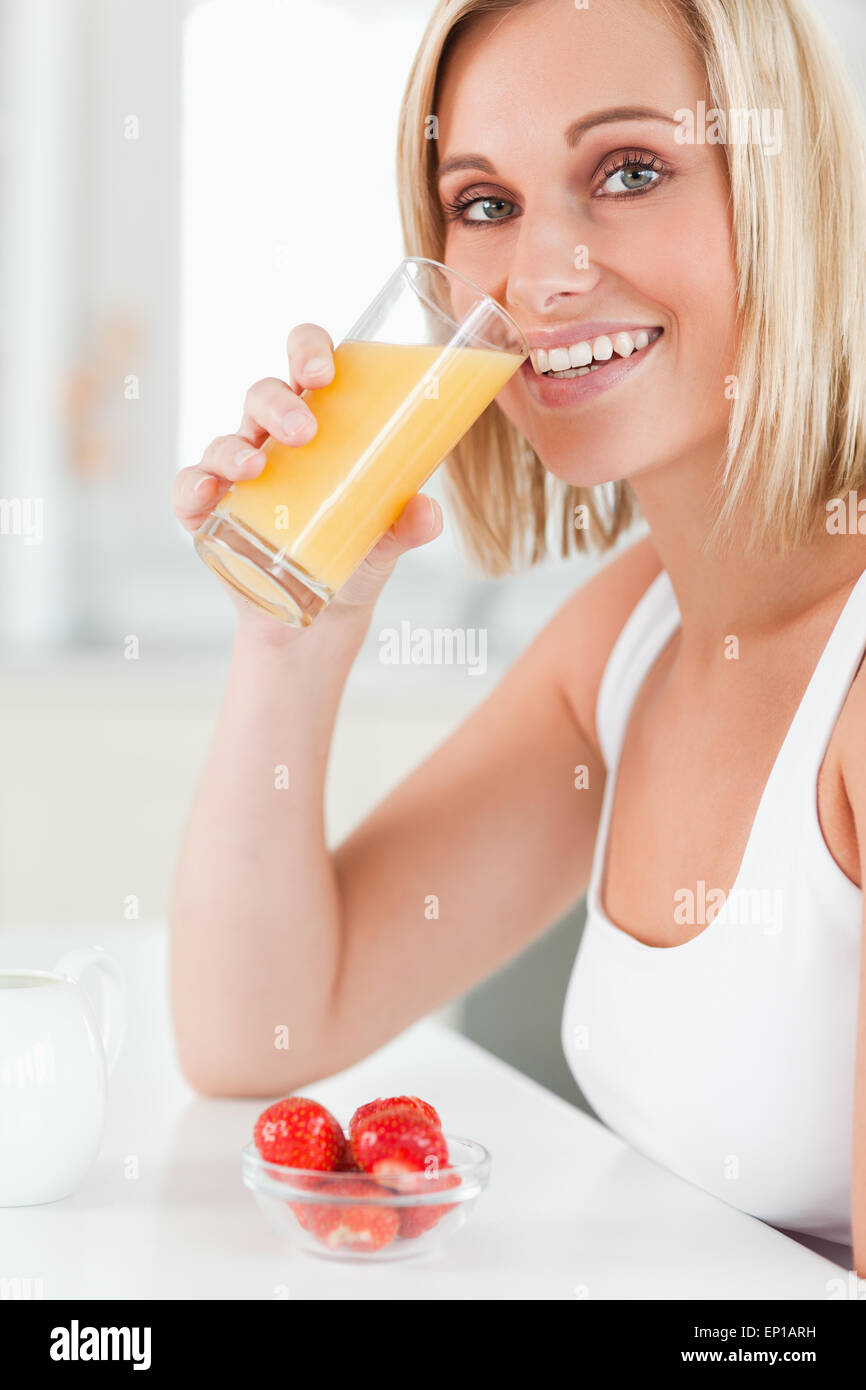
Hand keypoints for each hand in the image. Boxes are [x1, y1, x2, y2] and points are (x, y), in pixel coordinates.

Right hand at [173, 323, 442, 634]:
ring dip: (235, 448)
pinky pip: (190, 489)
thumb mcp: (388, 538)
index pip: (308, 363)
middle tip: (306, 432)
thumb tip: (428, 513)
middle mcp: (273, 437)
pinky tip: (207, 494)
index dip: (309, 350)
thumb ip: (408, 524)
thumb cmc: (356, 550)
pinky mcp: (210, 514)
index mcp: (320, 421)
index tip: (325, 370)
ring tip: (256, 468)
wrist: (325, 613)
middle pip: (264, 395)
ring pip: (225, 440)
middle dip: (280, 404)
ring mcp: (238, 474)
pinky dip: (193, 488)